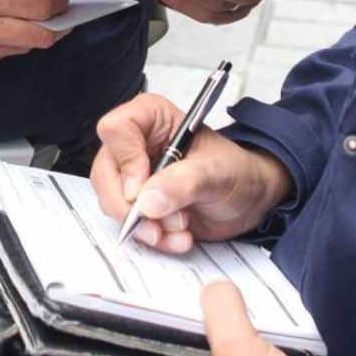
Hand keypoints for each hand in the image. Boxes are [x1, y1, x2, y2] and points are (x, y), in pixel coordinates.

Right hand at [91, 94, 292, 253]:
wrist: (249, 200)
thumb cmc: (237, 172)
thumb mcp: (216, 172)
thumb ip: (183, 183)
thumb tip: (147, 201)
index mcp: (152, 118)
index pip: (117, 129)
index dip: (126, 161)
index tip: (142, 189)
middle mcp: (137, 144)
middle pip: (105, 172)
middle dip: (130, 206)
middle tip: (158, 224)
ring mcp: (134, 176)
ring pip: (113, 202)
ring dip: (146, 226)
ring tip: (181, 229)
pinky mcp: (138, 203)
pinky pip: (128, 224)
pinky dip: (153, 237)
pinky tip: (178, 237)